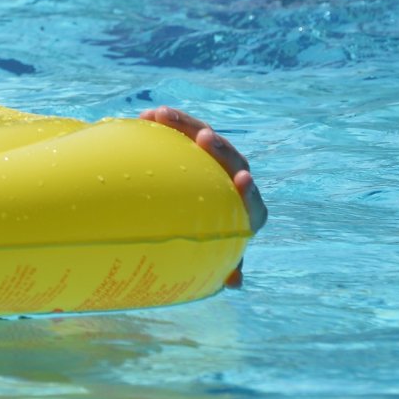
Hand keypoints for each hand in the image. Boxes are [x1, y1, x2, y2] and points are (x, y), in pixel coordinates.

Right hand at [139, 105, 266, 287]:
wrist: (188, 214)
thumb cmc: (204, 239)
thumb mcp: (212, 253)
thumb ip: (222, 262)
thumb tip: (234, 283)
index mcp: (245, 209)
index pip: (251, 200)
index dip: (247, 190)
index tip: (242, 179)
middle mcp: (234, 179)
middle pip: (231, 160)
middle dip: (219, 148)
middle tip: (202, 137)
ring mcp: (216, 159)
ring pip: (207, 138)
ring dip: (186, 124)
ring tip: (162, 115)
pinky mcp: (197, 145)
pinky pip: (186, 130)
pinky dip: (171, 123)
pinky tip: (148, 116)